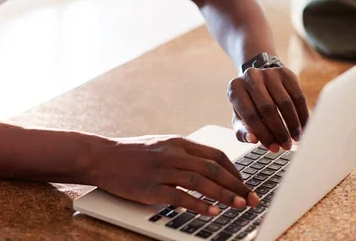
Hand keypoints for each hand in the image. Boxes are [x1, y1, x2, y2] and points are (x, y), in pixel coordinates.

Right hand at [91, 135, 258, 214]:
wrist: (103, 156)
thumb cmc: (133, 153)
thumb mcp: (161, 145)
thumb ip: (183, 154)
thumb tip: (209, 167)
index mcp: (178, 142)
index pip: (214, 155)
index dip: (234, 171)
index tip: (245, 184)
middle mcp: (173, 154)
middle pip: (213, 169)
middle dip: (237, 185)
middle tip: (252, 198)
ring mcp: (162, 170)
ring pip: (201, 182)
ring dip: (224, 195)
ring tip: (239, 206)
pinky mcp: (151, 188)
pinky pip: (180, 197)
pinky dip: (199, 205)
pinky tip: (212, 212)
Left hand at [227, 67, 308, 151]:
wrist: (259, 81)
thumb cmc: (249, 105)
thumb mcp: (240, 118)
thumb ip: (243, 131)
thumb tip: (252, 139)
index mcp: (235, 88)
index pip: (250, 115)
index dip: (263, 134)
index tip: (273, 148)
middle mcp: (250, 76)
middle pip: (268, 108)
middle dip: (279, 131)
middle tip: (286, 146)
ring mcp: (268, 72)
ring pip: (285, 102)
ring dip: (292, 124)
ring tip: (296, 138)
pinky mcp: (285, 73)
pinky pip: (297, 96)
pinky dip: (302, 114)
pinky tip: (303, 127)